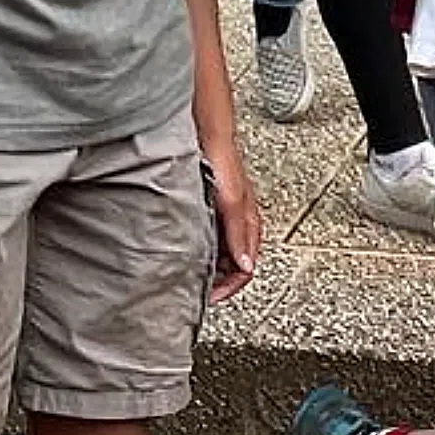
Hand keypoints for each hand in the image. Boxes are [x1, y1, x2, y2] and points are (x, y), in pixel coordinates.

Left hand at [204, 142, 260, 301]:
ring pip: (222, 255)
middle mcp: (239, 224)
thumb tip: (245, 265)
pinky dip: (200, 251)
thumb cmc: (223, 162)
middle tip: (197, 291)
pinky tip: (185, 252)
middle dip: (218, 281)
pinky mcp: (212, 211)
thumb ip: (237, 233)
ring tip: (188, 276)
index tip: (209, 298)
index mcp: (250, 225)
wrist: (208, 137)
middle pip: (233, 266)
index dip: (228, 288)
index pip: (245, 270)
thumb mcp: (231, 202)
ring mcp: (225, 218)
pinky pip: (210, 241)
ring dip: (209, 267)